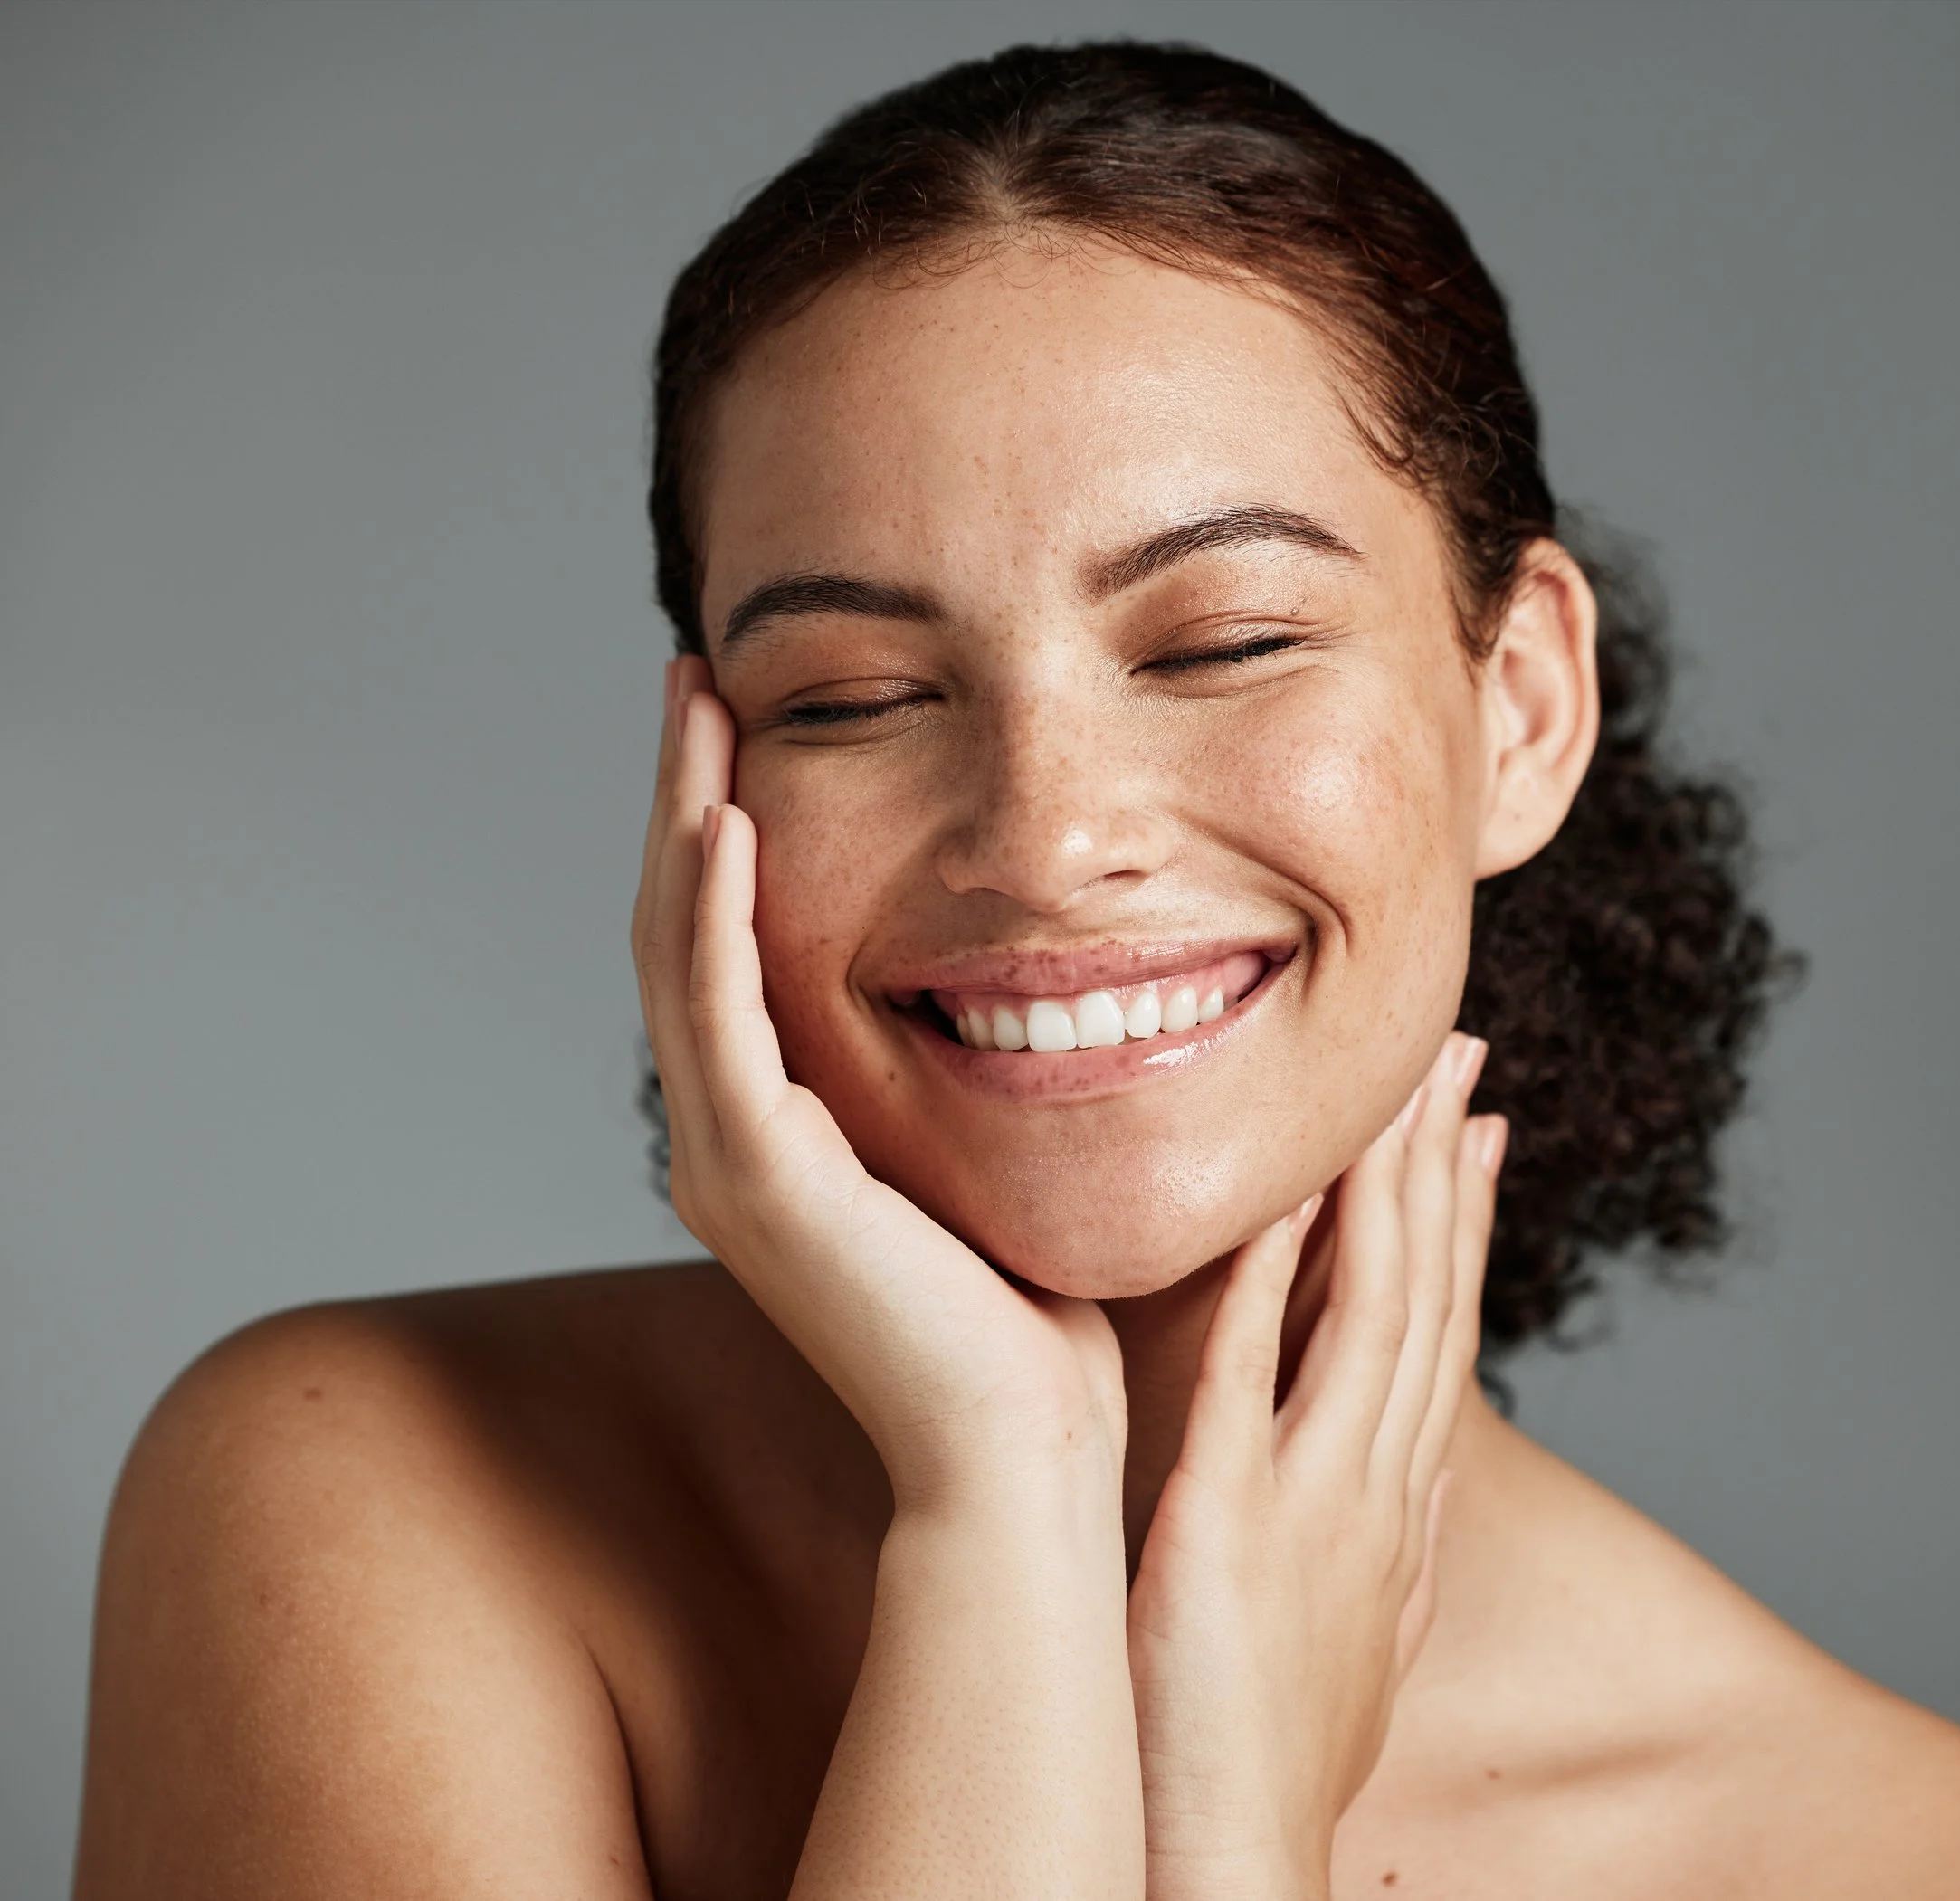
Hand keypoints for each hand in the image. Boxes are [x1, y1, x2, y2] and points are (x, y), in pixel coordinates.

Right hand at [631, 657, 1127, 1507]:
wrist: (1023, 1450)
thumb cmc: (1033, 1313)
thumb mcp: (993, 1152)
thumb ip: (975, 1064)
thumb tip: (1038, 971)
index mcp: (778, 1132)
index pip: (730, 949)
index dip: (726, 831)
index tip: (750, 724)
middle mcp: (729, 1139)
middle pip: (682, 930)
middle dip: (688, 795)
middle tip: (698, 678)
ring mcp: (730, 1160)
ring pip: (678, 954)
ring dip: (685, 820)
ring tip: (698, 704)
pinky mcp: (760, 1182)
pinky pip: (719, 1019)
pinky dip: (714, 916)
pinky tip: (728, 820)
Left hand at [1125, 1032, 1502, 1900]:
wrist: (1240, 1863)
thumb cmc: (1275, 1754)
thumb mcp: (1357, 1633)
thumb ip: (1385, 1541)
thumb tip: (1418, 1481)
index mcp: (1398, 1509)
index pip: (1444, 1336)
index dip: (1464, 1226)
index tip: (1475, 1130)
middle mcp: (1378, 1490)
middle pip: (1425, 1298)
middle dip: (1444, 1172)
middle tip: (1456, 1061)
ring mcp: (1316, 1501)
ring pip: (1370, 1312)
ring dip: (1385, 1192)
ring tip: (1394, 1087)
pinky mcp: (1229, 1520)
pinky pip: (1254, 1372)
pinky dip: (1268, 1277)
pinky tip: (1276, 1195)